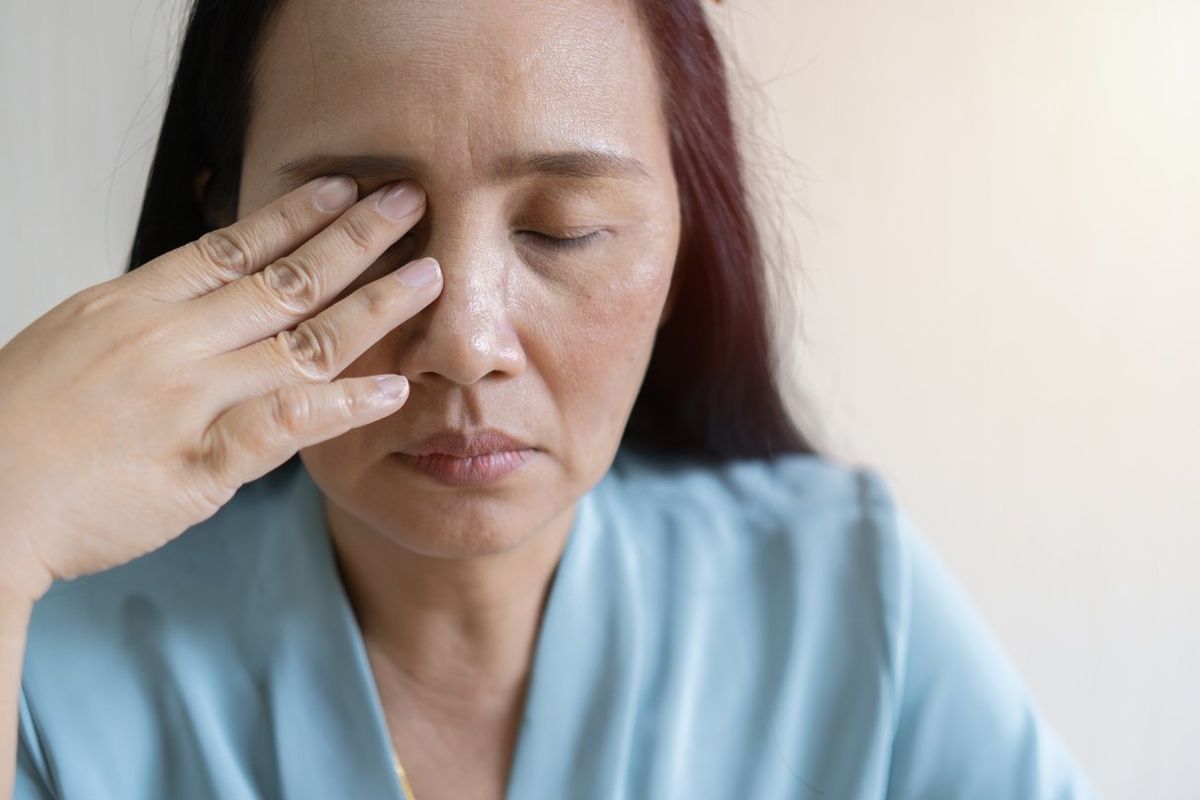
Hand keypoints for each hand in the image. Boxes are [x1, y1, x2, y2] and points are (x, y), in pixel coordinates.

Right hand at [0, 176, 440, 602]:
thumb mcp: (77, 341)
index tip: (344, 188)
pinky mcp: (201, 463)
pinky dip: (345, 404)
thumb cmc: (20, 425)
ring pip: (301, 341)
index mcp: (134, 306)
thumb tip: (209, 298)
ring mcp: (188, 399)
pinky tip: (393, 388)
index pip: (233, 246)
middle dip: (355, 238)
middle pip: (283, 279)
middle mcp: (170, 341)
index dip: (296, 214)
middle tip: (412, 203)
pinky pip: (288, 422)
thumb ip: (152, 319)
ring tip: (429, 280)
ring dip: (373, 308)